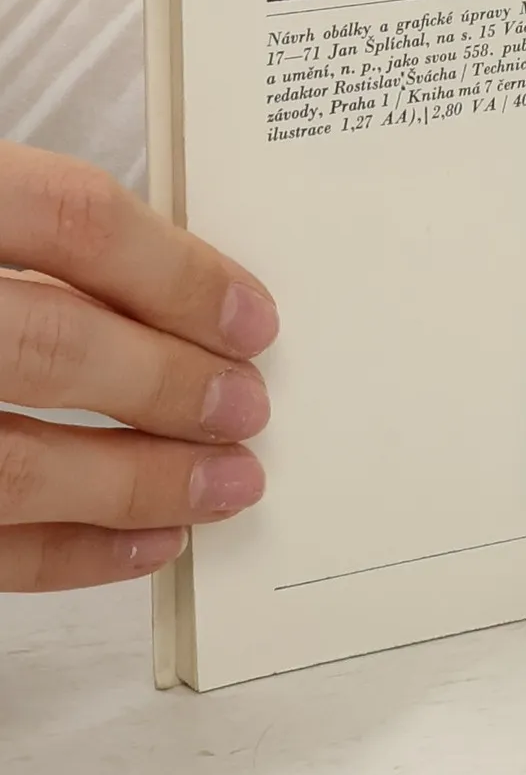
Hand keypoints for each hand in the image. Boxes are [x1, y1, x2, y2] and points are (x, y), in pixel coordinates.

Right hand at [0, 142, 275, 589]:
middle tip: (247, 408)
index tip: (253, 319)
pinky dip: (69, 555)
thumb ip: (29, 241)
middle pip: (51, 344)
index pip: (71, 219)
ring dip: (141, 483)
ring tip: (226, 485)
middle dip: (171, 386)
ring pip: (13, 466)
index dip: (179, 271)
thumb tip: (182, 294)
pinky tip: (147, 544)